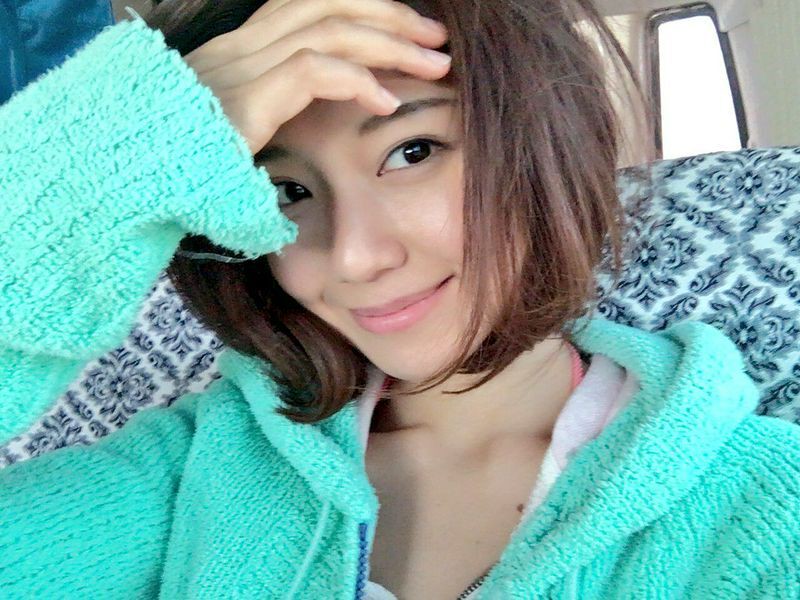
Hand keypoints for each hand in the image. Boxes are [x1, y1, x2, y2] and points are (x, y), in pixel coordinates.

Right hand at [183, 0, 450, 155]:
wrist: (123, 193)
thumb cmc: (178, 177)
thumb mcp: (229, 143)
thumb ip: (265, 128)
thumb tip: (303, 151)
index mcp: (237, 54)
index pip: (309, 9)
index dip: (365, 14)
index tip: (409, 38)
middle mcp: (238, 49)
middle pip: (327, 4)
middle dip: (390, 16)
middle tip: (437, 38)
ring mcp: (237, 68)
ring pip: (328, 29)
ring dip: (389, 43)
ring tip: (434, 63)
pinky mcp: (241, 99)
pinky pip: (311, 71)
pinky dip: (357, 81)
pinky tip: (388, 102)